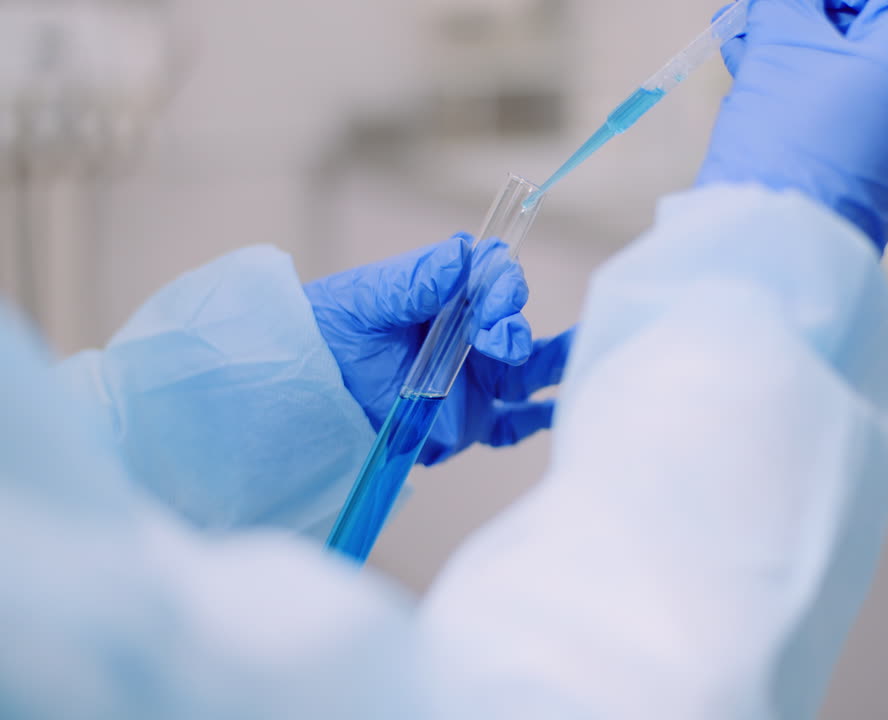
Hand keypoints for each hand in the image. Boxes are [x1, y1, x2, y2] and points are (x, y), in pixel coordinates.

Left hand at [304, 235, 572, 465]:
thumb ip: (416, 281)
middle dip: (516, 327)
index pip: (496, 281)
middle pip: (515, 325)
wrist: (309, 382)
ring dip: (550, 363)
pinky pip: (514, 424)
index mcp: (453, 296)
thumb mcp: (371, 297)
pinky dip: (540, 420)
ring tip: (572, 363)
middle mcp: (473, 335)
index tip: (495, 298)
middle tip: (500, 340)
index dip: (504, 285)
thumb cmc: (337, 326)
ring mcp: (477, 380)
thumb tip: (460, 255)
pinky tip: (560, 413)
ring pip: (527, 371)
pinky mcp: (471, 421)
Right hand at [698, 0, 887, 251]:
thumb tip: (785, 4)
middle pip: (872, 48)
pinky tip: (759, 97)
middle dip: (812, 27)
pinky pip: (849, 136)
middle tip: (761, 18)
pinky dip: (810, 112)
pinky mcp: (877, 196)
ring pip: (853, 93)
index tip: (799, 4)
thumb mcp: (779, 46)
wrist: (776, 241)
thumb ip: (786, 6)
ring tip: (744, 52)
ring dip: (801, 66)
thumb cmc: (784, 134)